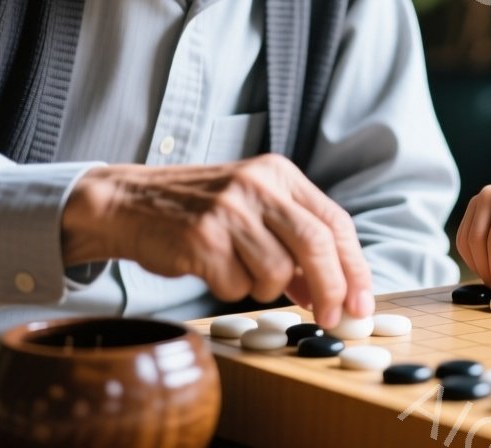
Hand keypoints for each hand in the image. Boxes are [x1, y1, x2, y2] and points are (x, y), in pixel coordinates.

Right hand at [61, 156, 372, 327]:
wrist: (129, 204)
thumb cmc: (199, 212)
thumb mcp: (253, 210)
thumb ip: (294, 244)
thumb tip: (335, 294)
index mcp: (278, 173)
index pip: (335, 222)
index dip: (354, 268)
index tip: (361, 304)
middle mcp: (257, 185)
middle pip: (316, 244)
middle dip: (330, 289)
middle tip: (330, 318)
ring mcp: (228, 210)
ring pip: (276, 272)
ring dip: (265, 288)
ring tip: (240, 272)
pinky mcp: (200, 237)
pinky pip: (236, 285)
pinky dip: (231, 288)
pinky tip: (212, 268)